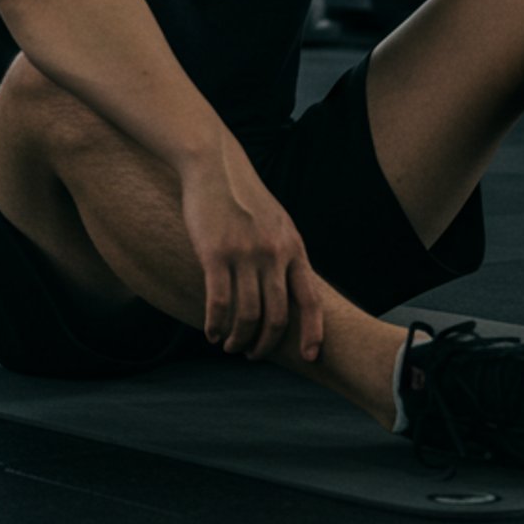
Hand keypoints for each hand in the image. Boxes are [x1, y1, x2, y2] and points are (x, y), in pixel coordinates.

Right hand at [179, 139, 324, 362]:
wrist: (214, 166)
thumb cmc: (244, 197)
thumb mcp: (277, 223)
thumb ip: (285, 253)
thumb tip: (290, 289)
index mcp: (293, 247)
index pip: (311, 299)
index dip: (313, 332)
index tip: (309, 356)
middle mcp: (274, 253)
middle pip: (276, 316)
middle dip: (265, 344)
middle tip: (252, 354)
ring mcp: (245, 254)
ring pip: (247, 315)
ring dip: (238, 338)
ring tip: (229, 345)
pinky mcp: (215, 254)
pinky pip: (218, 303)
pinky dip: (215, 325)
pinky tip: (210, 332)